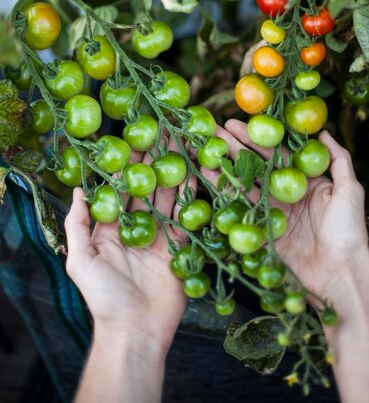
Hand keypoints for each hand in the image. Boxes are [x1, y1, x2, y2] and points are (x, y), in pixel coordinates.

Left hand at [65, 141, 191, 352]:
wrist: (136, 330)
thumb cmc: (103, 298)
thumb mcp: (79, 260)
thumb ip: (78, 225)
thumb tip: (78, 191)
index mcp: (111, 228)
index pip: (119, 189)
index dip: (126, 165)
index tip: (134, 140)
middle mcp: (136, 228)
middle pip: (146, 188)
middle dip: (153, 161)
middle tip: (163, 134)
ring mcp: (159, 236)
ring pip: (167, 197)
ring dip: (173, 172)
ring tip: (181, 146)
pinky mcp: (179, 247)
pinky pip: (185, 217)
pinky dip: (189, 196)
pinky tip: (194, 174)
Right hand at [201, 119, 368, 305]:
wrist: (340, 274)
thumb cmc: (348, 231)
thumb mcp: (350, 191)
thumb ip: (338, 160)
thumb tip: (323, 132)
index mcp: (306, 181)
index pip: (277, 153)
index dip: (257, 137)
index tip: (237, 123)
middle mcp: (287, 193)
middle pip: (256, 165)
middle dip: (235, 147)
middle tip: (213, 131)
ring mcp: (273, 212)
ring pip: (245, 184)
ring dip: (225, 167)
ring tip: (205, 152)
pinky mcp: (263, 230)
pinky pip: (242, 209)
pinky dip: (224, 193)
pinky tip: (209, 177)